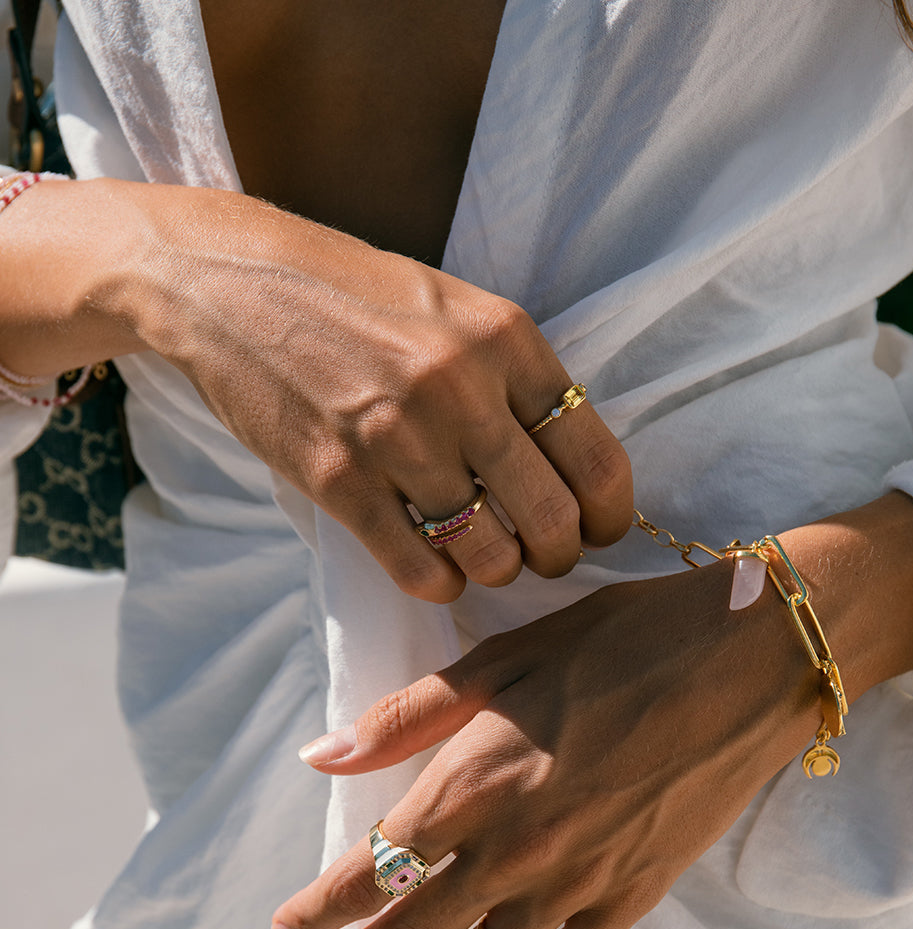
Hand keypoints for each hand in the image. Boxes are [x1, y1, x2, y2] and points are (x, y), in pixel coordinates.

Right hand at [133, 188, 632, 600]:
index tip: (599, 530)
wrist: (228, 284)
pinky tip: (436, 570)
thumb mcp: (452, 308)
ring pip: (489, 556)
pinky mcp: (338, 481)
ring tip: (484, 557)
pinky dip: (439, 584)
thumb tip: (571, 464)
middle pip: (552, 520)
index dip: (610, 515)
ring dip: (496, 571)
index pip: (596, 458)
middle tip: (543, 556)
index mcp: (504, 339)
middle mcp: (460, 389)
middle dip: (559, 556)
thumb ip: (514, 376)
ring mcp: (397, 439)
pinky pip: (418, 568)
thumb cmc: (350, 296)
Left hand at [271, 559, 820, 928]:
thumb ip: (407, 716)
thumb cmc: (624, 641)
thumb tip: (320, 757)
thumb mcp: (505, 658)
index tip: (288, 926)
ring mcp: (580, 883)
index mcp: (477, 781)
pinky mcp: (634, 899)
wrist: (750, 659)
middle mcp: (519, 846)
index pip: (372, 869)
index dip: (320, 908)